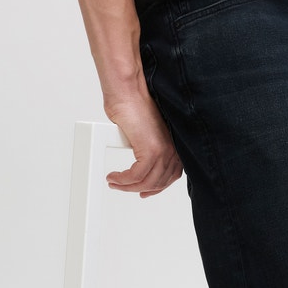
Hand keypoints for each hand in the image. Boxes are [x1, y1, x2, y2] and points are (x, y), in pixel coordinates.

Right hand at [104, 80, 183, 198]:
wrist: (127, 95)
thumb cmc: (132, 109)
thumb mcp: (145, 134)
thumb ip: (148, 150)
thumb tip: (140, 165)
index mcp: (174, 145)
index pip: (170, 176)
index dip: (156, 187)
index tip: (144, 192)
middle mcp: (172, 149)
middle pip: (158, 182)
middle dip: (138, 189)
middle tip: (121, 187)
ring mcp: (163, 151)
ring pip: (147, 182)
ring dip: (127, 186)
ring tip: (114, 182)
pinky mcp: (151, 150)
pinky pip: (136, 176)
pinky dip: (123, 180)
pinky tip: (114, 177)